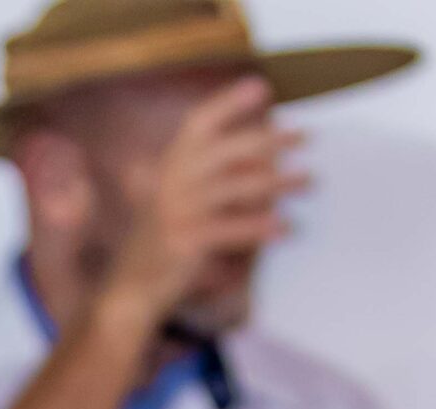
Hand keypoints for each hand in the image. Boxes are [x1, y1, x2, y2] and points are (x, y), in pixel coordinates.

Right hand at [101, 77, 306, 333]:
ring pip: (240, 186)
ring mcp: (179, 211)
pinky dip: (262, 227)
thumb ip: (205, 179)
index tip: (262, 88)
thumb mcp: (172, 204)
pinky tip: (285, 228)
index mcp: (168, 168)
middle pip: (230, 148)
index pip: (199, 124)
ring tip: (307, 181)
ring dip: (280, 182)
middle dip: (272, 139)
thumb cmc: (156, 250)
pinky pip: (235, 228)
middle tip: (306, 138)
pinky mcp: (188, 241)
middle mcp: (172, 183)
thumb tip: (260, 159)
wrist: (128, 293)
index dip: (229, 103)